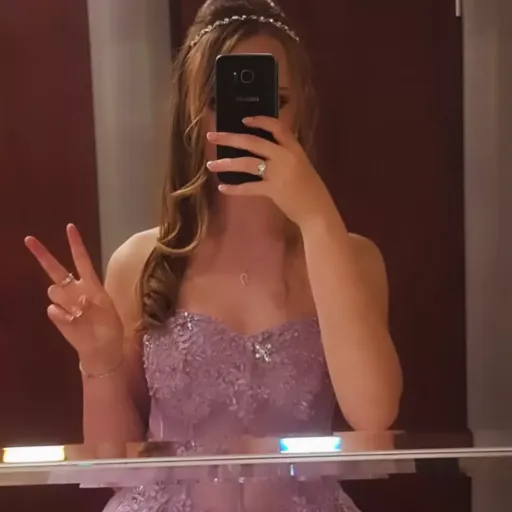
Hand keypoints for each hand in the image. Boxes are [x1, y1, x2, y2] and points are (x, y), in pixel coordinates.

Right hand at [25, 224, 122, 359]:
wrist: (103, 348)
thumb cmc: (109, 327)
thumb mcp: (108, 311)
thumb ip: (93, 301)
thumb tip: (78, 298)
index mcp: (91, 284)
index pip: (82, 260)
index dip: (76, 244)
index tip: (70, 227)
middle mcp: (76, 290)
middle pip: (57, 269)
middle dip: (43, 254)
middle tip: (29, 239)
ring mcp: (65, 303)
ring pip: (54, 290)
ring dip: (65, 298)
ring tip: (81, 313)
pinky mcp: (58, 317)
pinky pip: (53, 309)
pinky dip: (63, 315)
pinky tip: (73, 322)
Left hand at [206, 116, 336, 228]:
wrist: (317, 210)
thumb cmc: (309, 189)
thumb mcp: (301, 166)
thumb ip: (284, 156)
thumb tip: (261, 153)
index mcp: (294, 148)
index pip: (276, 127)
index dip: (259, 121)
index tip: (243, 119)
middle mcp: (285, 156)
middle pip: (253, 142)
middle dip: (229, 137)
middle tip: (211, 136)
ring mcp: (279, 172)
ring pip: (246, 162)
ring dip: (226, 163)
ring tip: (211, 165)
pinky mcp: (273, 190)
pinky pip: (249, 187)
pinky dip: (234, 188)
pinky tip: (222, 188)